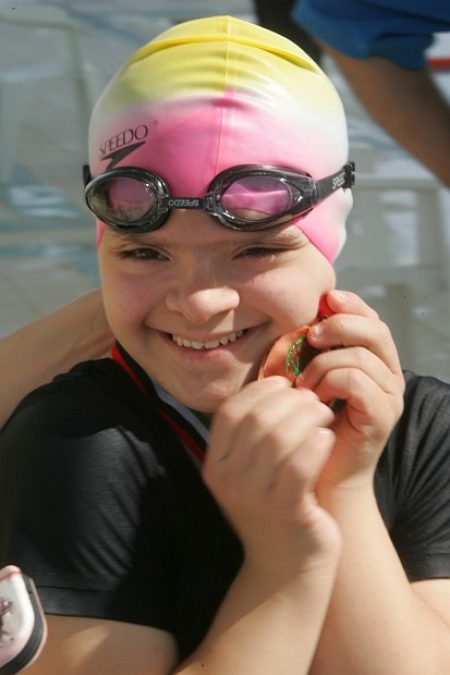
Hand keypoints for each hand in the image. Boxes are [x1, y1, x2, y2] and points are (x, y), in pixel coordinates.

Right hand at [203, 377, 340, 581]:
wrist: (286, 568)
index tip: (285, 383)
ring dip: (308, 416)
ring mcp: (255, 497)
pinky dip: (316, 443)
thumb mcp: (250, 473)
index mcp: (215, 466)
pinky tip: (327, 438)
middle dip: (290, 400)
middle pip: (256, 419)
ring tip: (325, 414)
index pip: (229, 412)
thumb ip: (254, 434)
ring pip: (279, 436)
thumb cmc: (273, 509)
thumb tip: (277, 383)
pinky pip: (301, 464)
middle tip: (313, 399)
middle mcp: (228, 481)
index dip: (258, 390)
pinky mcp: (286, 510)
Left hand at [299, 290, 403, 490]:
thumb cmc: (310, 426)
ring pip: (361, 356)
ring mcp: (389, 397)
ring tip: (302, 383)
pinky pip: (357, 382)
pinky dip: (329, 382)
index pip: (372, 320)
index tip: (324, 299)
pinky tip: (313, 397)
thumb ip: (315, 351)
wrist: (320, 476)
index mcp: (375, 362)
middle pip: (375, 330)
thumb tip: (305, 315)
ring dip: (324, 363)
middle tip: (310, 336)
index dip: (351, 304)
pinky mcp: (382, 416)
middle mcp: (390, 376)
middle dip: (339, 325)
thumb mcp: (311, 378)